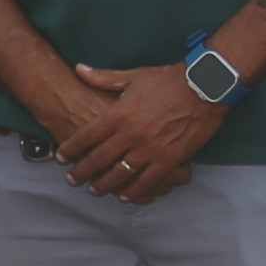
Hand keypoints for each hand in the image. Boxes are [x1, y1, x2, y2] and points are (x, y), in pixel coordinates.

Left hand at [53, 64, 226, 203]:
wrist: (204, 86)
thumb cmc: (168, 79)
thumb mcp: (133, 77)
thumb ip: (104, 78)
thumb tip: (79, 69)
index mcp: (118, 115)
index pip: (86, 137)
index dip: (70, 149)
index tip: (61, 157)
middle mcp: (130, 135)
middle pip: (98, 160)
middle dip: (82, 172)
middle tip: (72, 180)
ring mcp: (150, 149)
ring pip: (120, 174)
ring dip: (104, 185)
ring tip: (95, 190)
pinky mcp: (170, 159)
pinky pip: (148, 182)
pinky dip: (134, 191)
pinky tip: (126, 196)